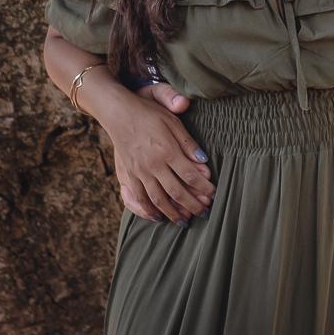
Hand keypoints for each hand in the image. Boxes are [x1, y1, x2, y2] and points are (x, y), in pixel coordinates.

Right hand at [107, 85, 214, 225]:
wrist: (119, 113)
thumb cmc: (149, 113)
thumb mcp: (172, 121)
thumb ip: (188, 143)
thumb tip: (204, 161)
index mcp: (166, 150)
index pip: (190, 175)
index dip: (204, 187)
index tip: (214, 194)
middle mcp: (152, 164)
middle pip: (176, 192)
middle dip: (193, 205)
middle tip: (205, 214)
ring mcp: (139, 172)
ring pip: (158, 200)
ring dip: (173, 213)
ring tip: (186, 221)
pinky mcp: (128, 175)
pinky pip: (139, 198)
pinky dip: (149, 211)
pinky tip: (158, 217)